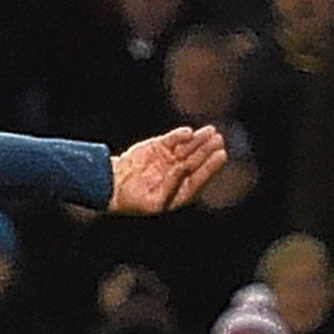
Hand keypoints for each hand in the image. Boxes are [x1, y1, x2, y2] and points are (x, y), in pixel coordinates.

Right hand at [107, 125, 227, 214]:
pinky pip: (172, 140)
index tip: (221, 155)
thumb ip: (170, 186)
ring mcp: (169, 160)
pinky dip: (180, 135)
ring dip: (199, 140)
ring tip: (211, 131)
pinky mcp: (158, 148)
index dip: (211, 166)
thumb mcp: (153, 202)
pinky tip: (189, 132)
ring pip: (187, 148)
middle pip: (196, 160)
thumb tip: (184, 168)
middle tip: (219, 139)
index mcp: (181, 191)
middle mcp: (178, 175)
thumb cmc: (133, 201)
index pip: (200, 177)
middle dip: (207, 150)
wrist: (112, 187)